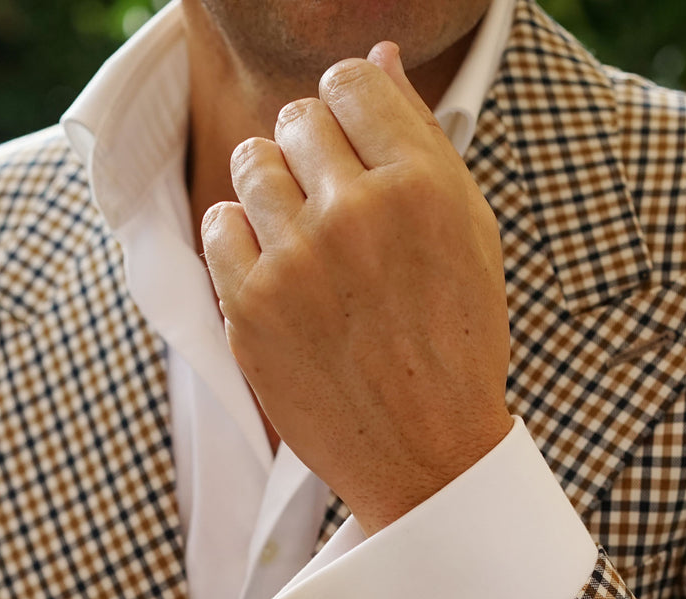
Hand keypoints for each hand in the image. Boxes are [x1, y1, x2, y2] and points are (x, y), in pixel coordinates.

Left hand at [201, 41, 512, 535]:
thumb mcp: (467, 233)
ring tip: (306, 242)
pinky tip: (278, 274)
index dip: (349, 110)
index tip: (354, 149)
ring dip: (272, 191)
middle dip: (310, 151)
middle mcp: (356, 214)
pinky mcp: (249, 310)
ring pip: (252, 163)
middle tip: (334, 209)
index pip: (351, 83)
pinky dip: (240, 241)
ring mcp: (296, 264)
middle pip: (297, 118)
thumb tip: (377, 54)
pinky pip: (218, 225)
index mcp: (422, 185)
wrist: (426, 455)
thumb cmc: (454, 341)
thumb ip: (421, 138)